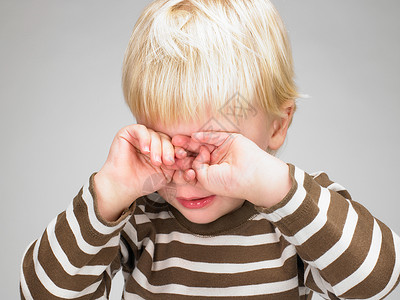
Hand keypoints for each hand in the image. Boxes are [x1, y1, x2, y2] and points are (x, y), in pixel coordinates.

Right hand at [94, 124, 186, 220]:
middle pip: (166, 138)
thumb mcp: (166, 173)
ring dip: (157, 148)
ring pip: (155, 135)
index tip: (182, 157)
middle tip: (168, 162)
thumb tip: (187, 154)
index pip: (174, 144)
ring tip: (155, 161)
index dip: (178, 149)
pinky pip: (141, 129)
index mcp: (161, 148)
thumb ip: (177, 163)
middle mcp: (151, 140)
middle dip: (169, 150)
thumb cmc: (143, 181)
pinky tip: (146, 150)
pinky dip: (145, 139)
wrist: (124, 187)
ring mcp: (140, 136)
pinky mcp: (128, 132)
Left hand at [173, 131, 291, 207]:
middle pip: (195, 153)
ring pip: (202, 144)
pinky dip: (204, 136)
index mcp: (210, 172)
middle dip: (183, 151)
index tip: (169, 162)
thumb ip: (194, 168)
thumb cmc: (229, 183)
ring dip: (189, 142)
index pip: (193, 166)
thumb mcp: (204, 179)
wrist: (250, 176)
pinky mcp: (229, 139)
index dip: (181, 164)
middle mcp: (216, 161)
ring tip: (177, 141)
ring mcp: (223, 150)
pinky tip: (194, 137)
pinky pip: (214, 136)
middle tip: (171, 148)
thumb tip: (190, 158)